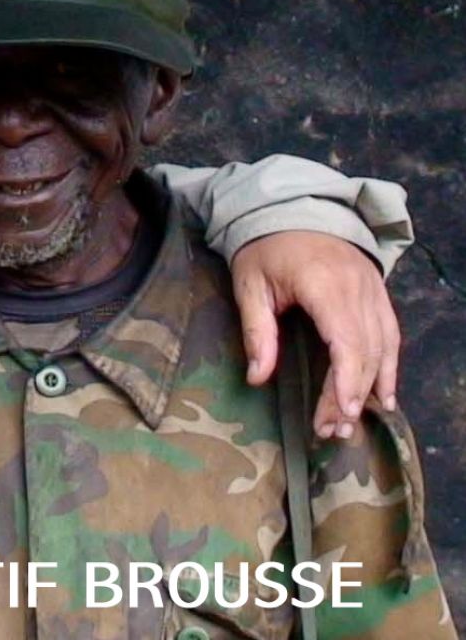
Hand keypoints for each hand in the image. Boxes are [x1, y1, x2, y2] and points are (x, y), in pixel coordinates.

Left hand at [230, 231, 399, 439]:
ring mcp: (372, 288)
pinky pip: (390, 333)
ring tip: (354, 420)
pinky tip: (384, 394)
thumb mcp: (249, 285)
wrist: (290, 208)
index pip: (346, 341)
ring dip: (372, 386)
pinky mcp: (377, 291)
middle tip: (334, 430)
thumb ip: (256, 332)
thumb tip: (257, 378)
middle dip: (352, 394)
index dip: (348, 380)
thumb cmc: (264, 247)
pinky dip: (389, 365)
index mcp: (324, 283)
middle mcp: (356, 287)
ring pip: (383, 345)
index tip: (342, 412)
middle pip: (365, 351)